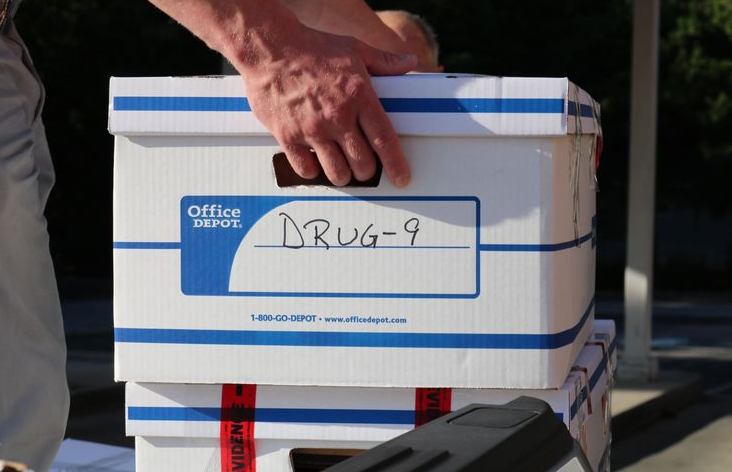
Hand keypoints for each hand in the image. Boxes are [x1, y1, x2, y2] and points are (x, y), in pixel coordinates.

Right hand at [145, 0, 414, 185]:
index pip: (384, 140)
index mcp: (359, 96)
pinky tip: (315, 162)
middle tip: (364, 167)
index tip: (402, 179)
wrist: (270, 47)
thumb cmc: (313, 47)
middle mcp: (338, 117)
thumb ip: (384, 61)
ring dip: (343, 176)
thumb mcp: (354, 48)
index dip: (395, 165)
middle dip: (367, 171)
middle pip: (362, 163)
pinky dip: (313, 171)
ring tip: (342, 170)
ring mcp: (312, 129)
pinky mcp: (288, 136)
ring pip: (337, 172)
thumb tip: (411, 61)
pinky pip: (306, 168)